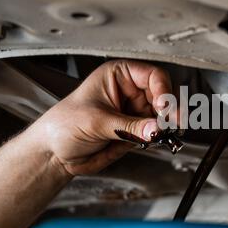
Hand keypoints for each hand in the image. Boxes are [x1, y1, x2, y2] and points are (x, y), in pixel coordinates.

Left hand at [28, 59, 172, 175]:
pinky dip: (162, 137)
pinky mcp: (138, 130)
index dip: (163, 91)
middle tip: (172, 125)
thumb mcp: (97, 122)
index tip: (165, 109)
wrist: (55, 152)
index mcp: (119, 75)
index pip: (152, 76)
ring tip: (166, 134)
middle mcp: (130, 91)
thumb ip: (129, 126)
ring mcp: (135, 111)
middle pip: (164, 95)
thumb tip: (156, 128)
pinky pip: (157, 131)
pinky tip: (160, 139)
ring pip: (164, 115)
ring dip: (168, 125)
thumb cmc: (64, 125)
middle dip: (170, 110)